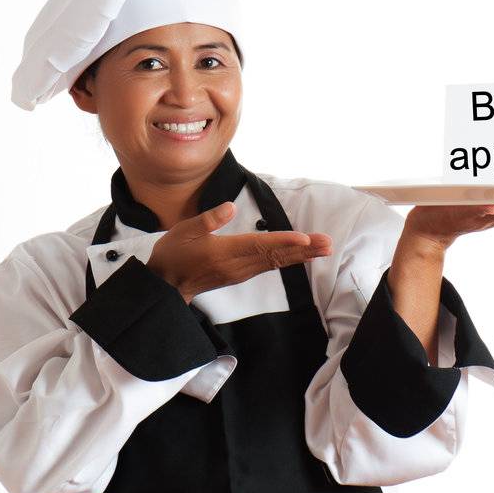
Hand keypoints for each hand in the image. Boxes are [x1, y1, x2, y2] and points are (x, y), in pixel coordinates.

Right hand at [147, 201, 331, 302]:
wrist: (165, 286)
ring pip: (276, 262)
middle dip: (304, 249)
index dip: (285, 241)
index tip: (306, 239)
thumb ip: (209, 220)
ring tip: (322, 249)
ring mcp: (241, 272)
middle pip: (276, 255)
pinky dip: (288, 260)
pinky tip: (301, 256)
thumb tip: (231, 207)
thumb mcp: (184, 231)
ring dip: (301, 255)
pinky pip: (270, 266)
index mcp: (225, 252)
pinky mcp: (241, 274)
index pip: (261, 245)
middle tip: (328, 244)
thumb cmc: (173, 255)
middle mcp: (238, 265)